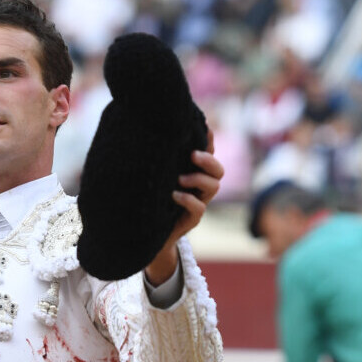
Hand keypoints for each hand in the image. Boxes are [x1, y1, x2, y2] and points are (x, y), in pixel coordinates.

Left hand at [143, 131, 223, 284]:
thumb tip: (145, 133)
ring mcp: (198, 202)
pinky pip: (199, 208)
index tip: (204, 129)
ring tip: (180, 179)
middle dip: (208, 160)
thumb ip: (158, 160)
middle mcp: (199, 186)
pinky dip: (188, 200)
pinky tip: (174, 196)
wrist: (143, 231)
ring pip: (213, 186)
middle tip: (193, 155)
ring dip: (199, 179)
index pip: (208, 154)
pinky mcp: (192, 219)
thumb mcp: (153, 177)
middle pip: (218, 170)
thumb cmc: (147, 198)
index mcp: (193, 172)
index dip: (209, 142)